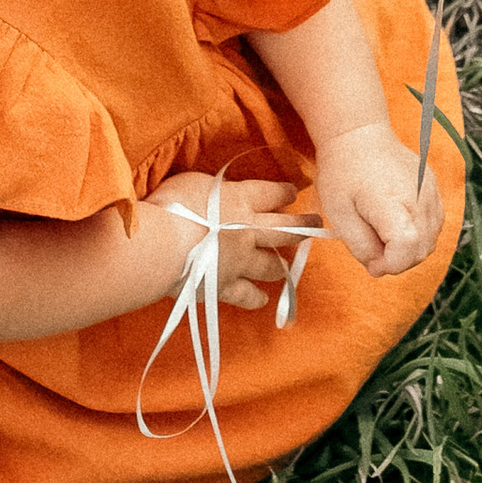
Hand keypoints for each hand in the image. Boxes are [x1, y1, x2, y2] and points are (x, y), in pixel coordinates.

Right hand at [163, 173, 304, 311]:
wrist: (165, 245)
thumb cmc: (173, 206)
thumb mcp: (193, 182)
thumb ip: (213, 189)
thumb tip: (216, 191)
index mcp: (240, 200)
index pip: (271, 193)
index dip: (284, 192)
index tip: (293, 193)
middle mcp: (248, 230)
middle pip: (284, 228)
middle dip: (302, 226)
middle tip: (316, 223)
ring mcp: (241, 261)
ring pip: (271, 264)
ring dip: (281, 265)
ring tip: (288, 266)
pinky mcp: (227, 286)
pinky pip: (247, 295)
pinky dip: (256, 297)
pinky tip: (262, 299)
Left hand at [311, 121, 446, 277]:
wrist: (358, 135)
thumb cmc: (343, 170)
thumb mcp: (339, 213)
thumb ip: (360, 246)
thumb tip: (378, 266)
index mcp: (393, 201)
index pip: (408, 249)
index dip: (390, 264)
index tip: (371, 261)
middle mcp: (420, 197)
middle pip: (422, 250)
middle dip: (397, 260)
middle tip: (372, 249)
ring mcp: (431, 191)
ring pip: (431, 240)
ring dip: (409, 249)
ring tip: (382, 234)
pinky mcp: (433, 188)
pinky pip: (434, 224)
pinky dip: (418, 234)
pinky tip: (396, 224)